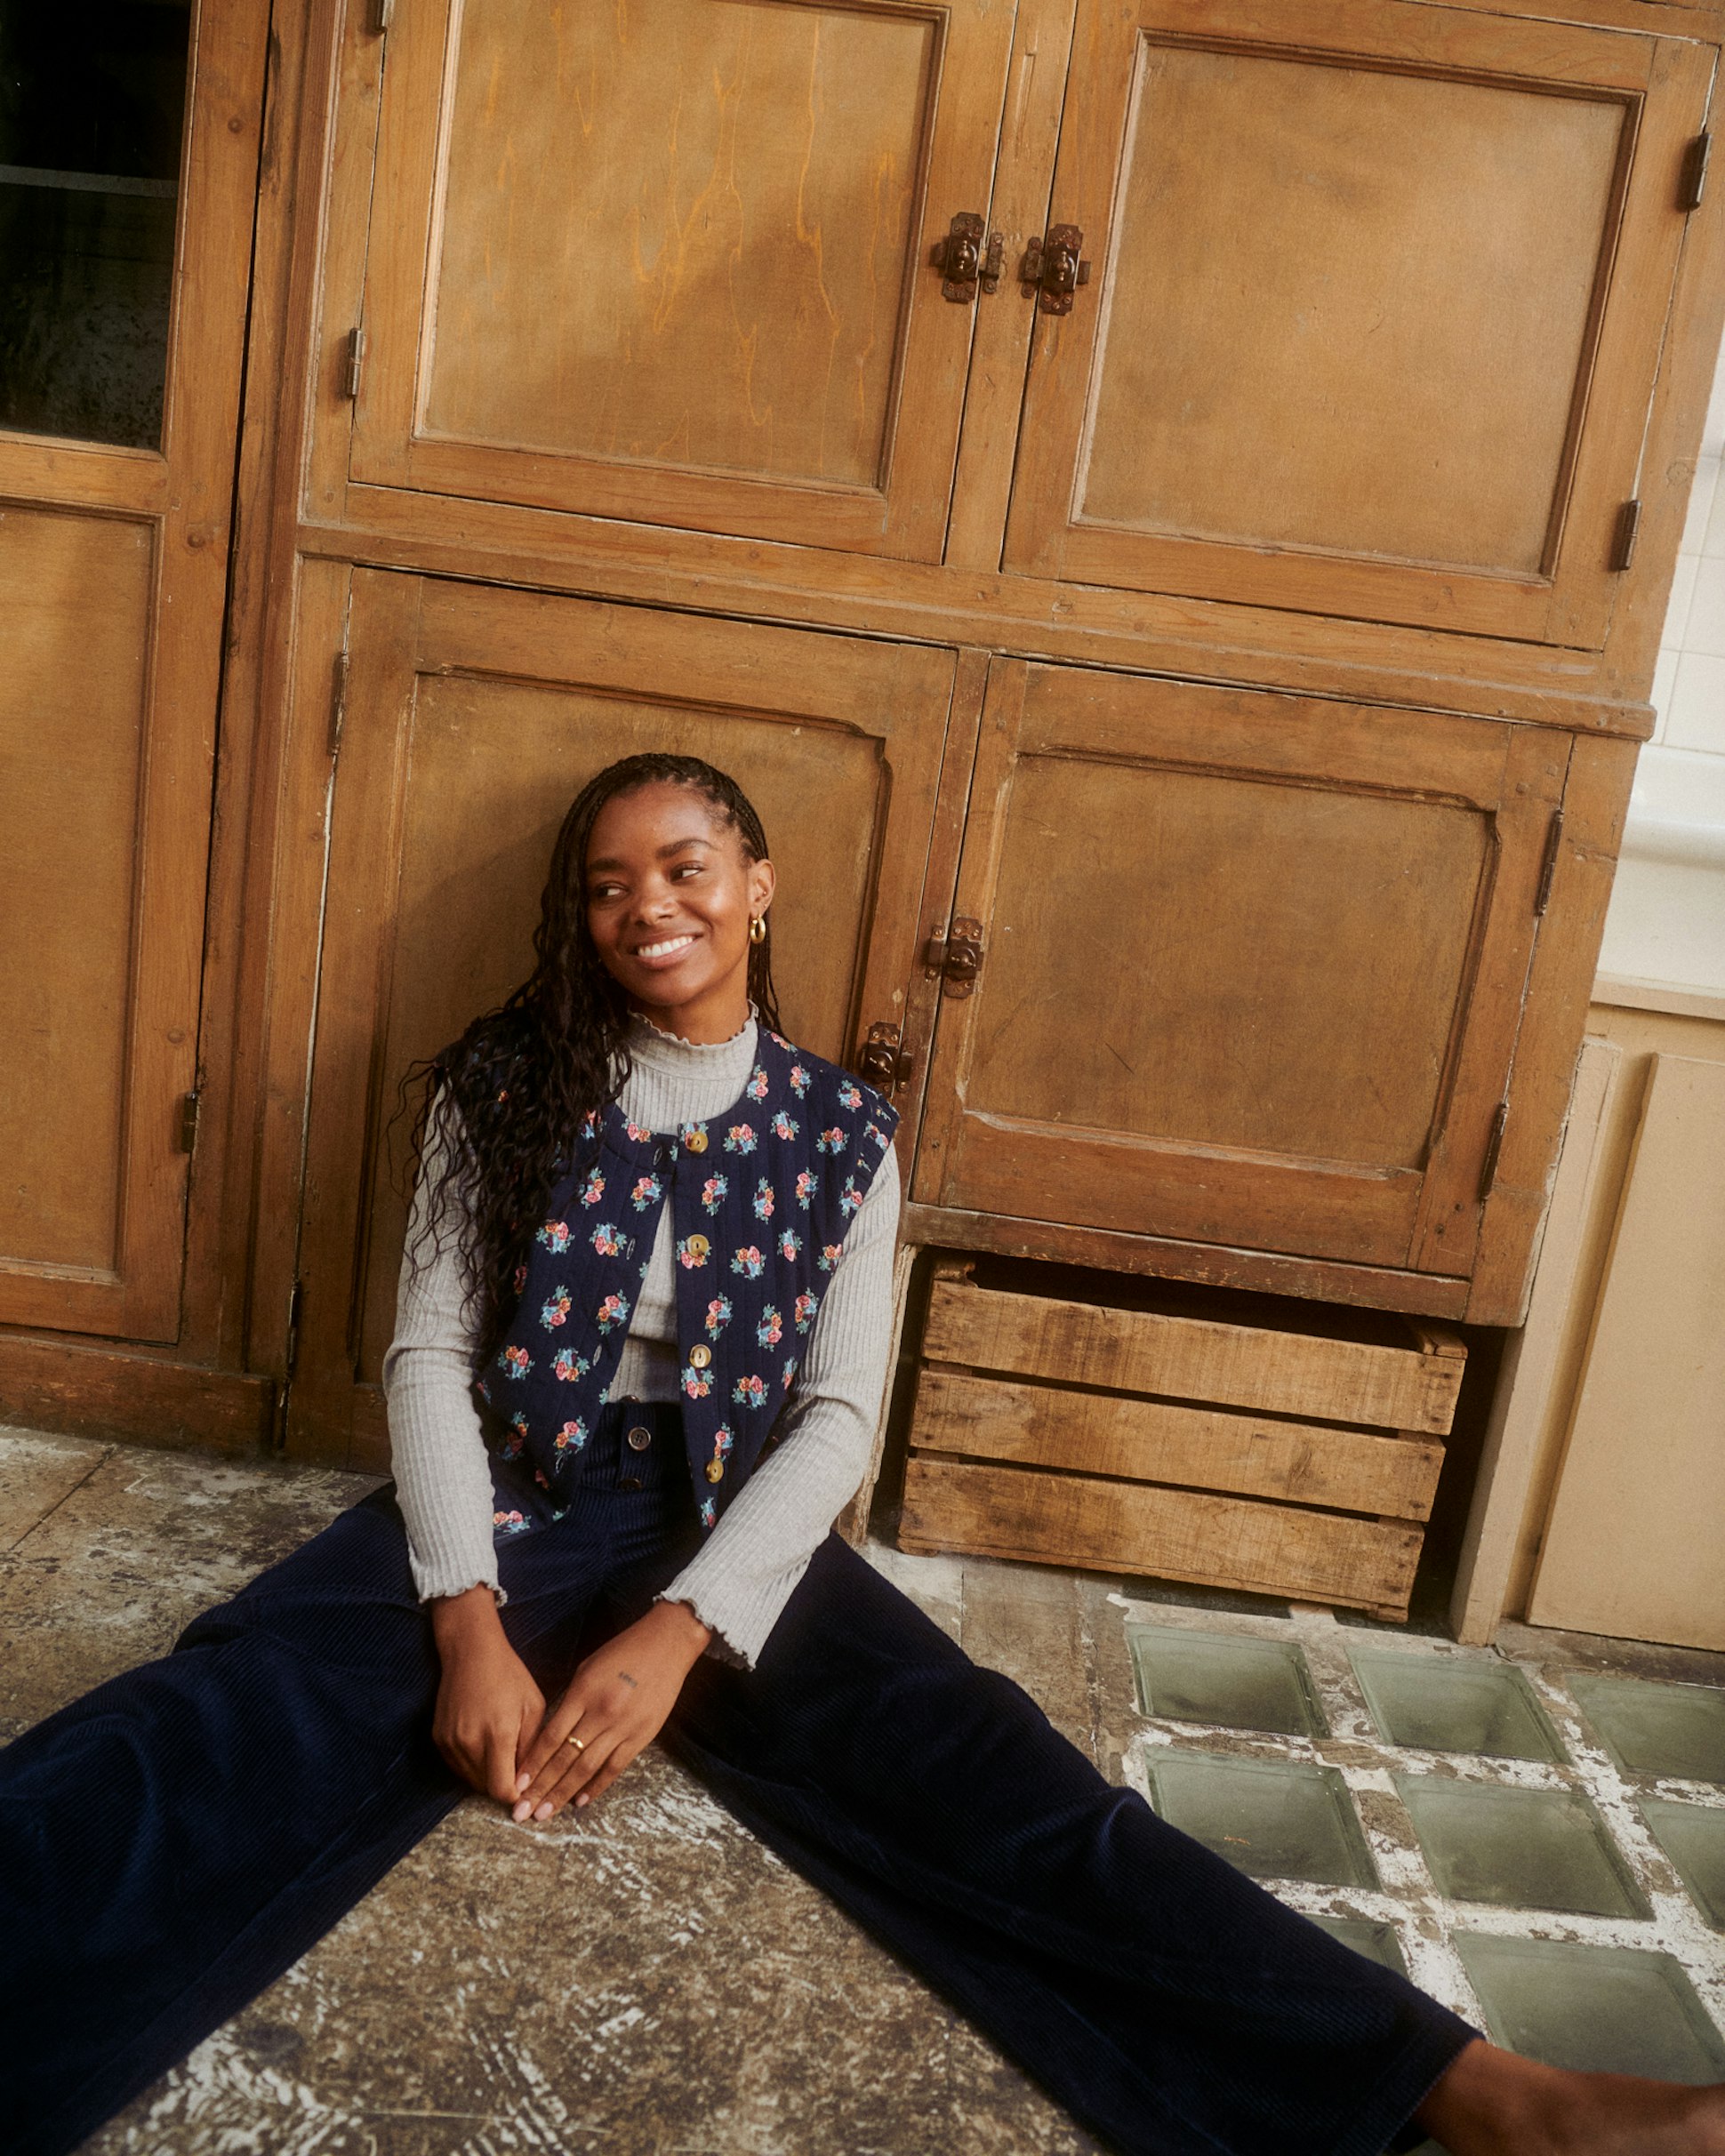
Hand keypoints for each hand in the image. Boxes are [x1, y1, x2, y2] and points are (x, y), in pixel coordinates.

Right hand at [429, 1585, 545, 1805]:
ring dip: (488, 1776)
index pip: (502, 1789)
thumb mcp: (533, 1707)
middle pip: (486, 1788)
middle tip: (518, 1771)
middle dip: (504, 1785)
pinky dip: (472, 1765)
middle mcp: (469, 1742)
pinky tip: (484, 1745)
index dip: (516, 1796)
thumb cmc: (509, 1676)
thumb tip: (529, 1783)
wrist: (470, 1651)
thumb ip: (531, 1748)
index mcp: (498, 1734)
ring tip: (502, 1753)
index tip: (527, 1790)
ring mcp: (450, 1742)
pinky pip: (458, 1767)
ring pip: (471, 1780)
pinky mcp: (438, 1739)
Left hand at [512, 1599, 711, 1821]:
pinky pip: (615, 1767)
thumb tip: (552, 1734)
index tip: (517, 1784)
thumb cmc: (623, 1651)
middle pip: (565, 1758)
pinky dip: (597, 1786)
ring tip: (545, 1814)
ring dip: (563, 1793)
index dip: (533, 1763)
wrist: (667, 1644)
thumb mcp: (588, 1669)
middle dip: (541, 1787)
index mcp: (583, 1693)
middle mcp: (601, 1713)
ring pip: (587, 1768)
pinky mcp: (642, 1735)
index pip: (551, 1737)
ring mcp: (623, 1727)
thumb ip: (571, 1701)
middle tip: (523, 1811)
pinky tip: (580, 1801)